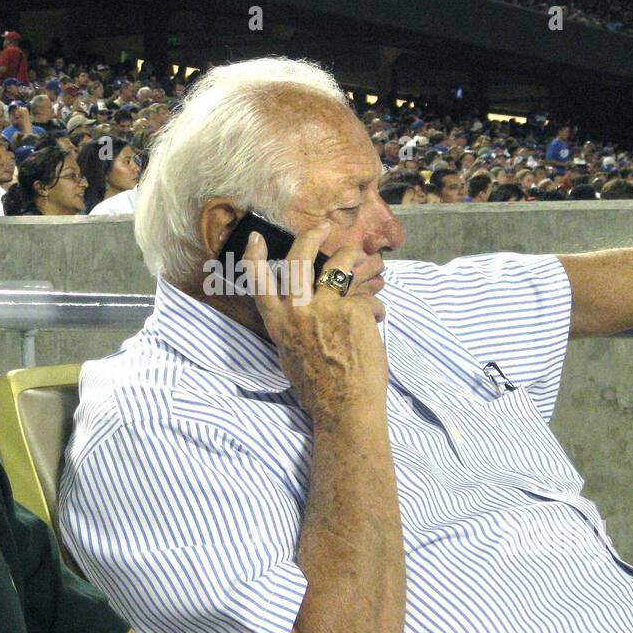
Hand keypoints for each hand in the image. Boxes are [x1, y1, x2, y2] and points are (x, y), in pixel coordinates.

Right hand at [239, 221, 387, 422]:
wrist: (344, 406)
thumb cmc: (318, 388)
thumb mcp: (290, 354)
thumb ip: (292, 326)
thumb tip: (301, 308)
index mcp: (278, 322)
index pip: (259, 280)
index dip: (255, 256)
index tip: (257, 238)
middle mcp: (298, 308)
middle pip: (300, 258)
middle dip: (311, 236)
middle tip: (323, 227)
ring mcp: (326, 306)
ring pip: (340, 264)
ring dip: (352, 256)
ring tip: (362, 258)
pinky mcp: (354, 309)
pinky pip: (366, 297)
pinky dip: (375, 307)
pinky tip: (378, 321)